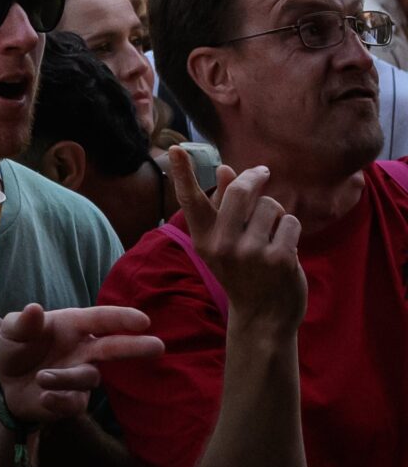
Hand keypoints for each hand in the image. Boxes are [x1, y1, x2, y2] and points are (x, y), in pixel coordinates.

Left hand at [0, 301, 160, 427]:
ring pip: (87, 377)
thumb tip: (34, 309)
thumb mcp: (9, 331)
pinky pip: (74, 402)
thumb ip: (22, 323)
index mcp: (70, 325)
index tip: (143, 320)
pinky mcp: (74, 401)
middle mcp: (82, 350)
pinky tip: (43, 397)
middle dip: (134, 347)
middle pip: (113, 347)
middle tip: (158, 346)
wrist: (5, 383)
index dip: (121, 318)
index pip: (100, 319)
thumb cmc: (14, 348)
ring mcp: (81, 376)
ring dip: (66, 378)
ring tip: (42, 377)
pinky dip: (59, 400)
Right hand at [169, 149, 306, 331]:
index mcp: (204, 239)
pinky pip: (290, 222)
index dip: (182, 173)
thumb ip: (223, 206)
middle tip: (262, 172)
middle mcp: (223, 245)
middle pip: (241, 192)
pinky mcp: (280, 259)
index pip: (191, 201)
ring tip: (271, 235)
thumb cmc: (243, 274)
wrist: (263, 317)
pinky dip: (290, 230)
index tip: (175, 148)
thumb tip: (226, 169)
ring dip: (275, 214)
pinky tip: (285, 248)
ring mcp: (252, 252)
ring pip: (270, 206)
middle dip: (254, 178)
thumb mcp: (224, 244)